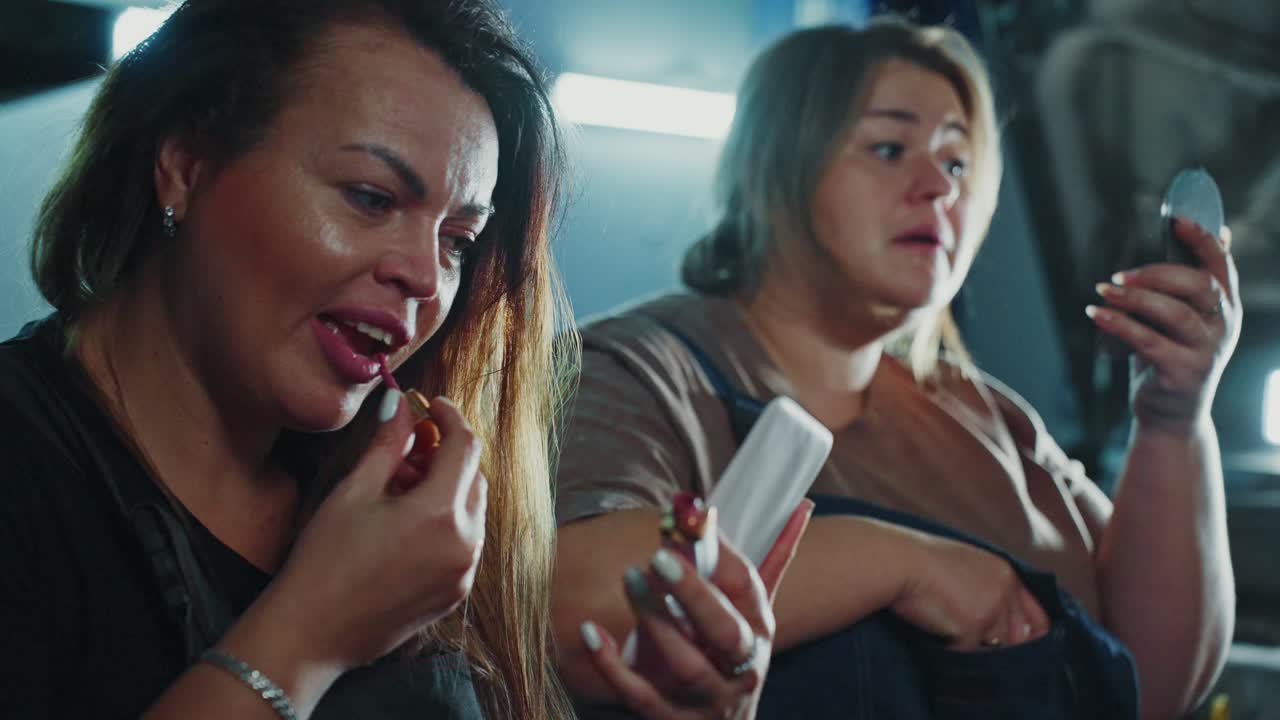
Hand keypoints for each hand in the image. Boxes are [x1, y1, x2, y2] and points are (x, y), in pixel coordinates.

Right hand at [268, 390, 486, 667]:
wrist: (312, 633)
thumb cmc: (325, 561)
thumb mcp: (355, 492)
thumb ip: (387, 445)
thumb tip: (400, 406)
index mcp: (441, 514)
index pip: (466, 446)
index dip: (450, 417)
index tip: (432, 405)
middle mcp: (464, 543)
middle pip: (474, 478)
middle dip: (446, 456)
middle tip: (406, 452)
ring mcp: (463, 572)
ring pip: (472, 510)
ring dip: (447, 490)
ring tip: (399, 492)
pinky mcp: (455, 593)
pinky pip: (465, 542)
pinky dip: (447, 523)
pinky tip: (406, 524)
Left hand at [580, 500, 813, 718]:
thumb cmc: (731, 655)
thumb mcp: (751, 612)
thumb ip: (773, 560)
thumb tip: (803, 505)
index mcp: (759, 629)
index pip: (747, 587)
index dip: (721, 552)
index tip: (691, 520)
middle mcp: (741, 665)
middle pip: (724, 630)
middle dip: (694, 592)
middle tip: (659, 555)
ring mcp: (708, 697)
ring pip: (686, 664)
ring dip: (656, 621)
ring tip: (630, 579)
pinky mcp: (672, 719)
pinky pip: (640, 695)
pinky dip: (612, 665)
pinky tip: (590, 632)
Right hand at [891, 530, 1049, 650]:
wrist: (895, 561)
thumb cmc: (918, 561)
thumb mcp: (963, 565)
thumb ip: (986, 588)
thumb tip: (994, 627)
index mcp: (1004, 571)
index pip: (1036, 614)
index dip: (1032, 635)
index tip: (1022, 647)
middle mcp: (1004, 589)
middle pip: (1018, 636)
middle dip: (1001, 646)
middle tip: (973, 640)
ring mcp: (991, 608)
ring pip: (994, 648)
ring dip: (973, 646)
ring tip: (946, 626)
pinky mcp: (973, 627)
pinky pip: (967, 653)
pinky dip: (951, 648)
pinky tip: (934, 629)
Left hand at [1090, 219, 1241, 431]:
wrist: (1171, 415)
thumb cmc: (1172, 356)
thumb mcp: (1186, 316)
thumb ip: (1194, 279)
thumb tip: (1220, 231)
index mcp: (1225, 306)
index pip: (1221, 265)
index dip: (1203, 239)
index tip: (1177, 220)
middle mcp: (1224, 326)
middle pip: (1197, 285)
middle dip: (1155, 272)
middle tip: (1117, 274)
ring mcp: (1207, 351)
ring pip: (1174, 313)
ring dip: (1134, 298)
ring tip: (1102, 290)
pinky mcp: (1184, 373)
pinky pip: (1149, 342)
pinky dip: (1120, 325)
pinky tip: (1097, 314)